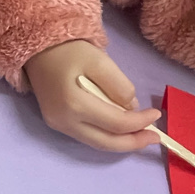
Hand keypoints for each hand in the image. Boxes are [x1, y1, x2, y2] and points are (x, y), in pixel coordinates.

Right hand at [23, 40, 160, 151]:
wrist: (37, 50)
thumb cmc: (68, 52)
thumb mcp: (100, 61)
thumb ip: (120, 86)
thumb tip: (130, 108)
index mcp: (74, 105)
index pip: (116, 123)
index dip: (140, 122)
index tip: (157, 113)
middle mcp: (64, 121)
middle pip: (105, 142)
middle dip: (133, 143)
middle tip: (155, 137)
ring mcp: (57, 124)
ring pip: (96, 143)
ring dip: (121, 142)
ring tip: (141, 135)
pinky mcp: (56, 123)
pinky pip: (86, 136)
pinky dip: (106, 136)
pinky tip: (119, 129)